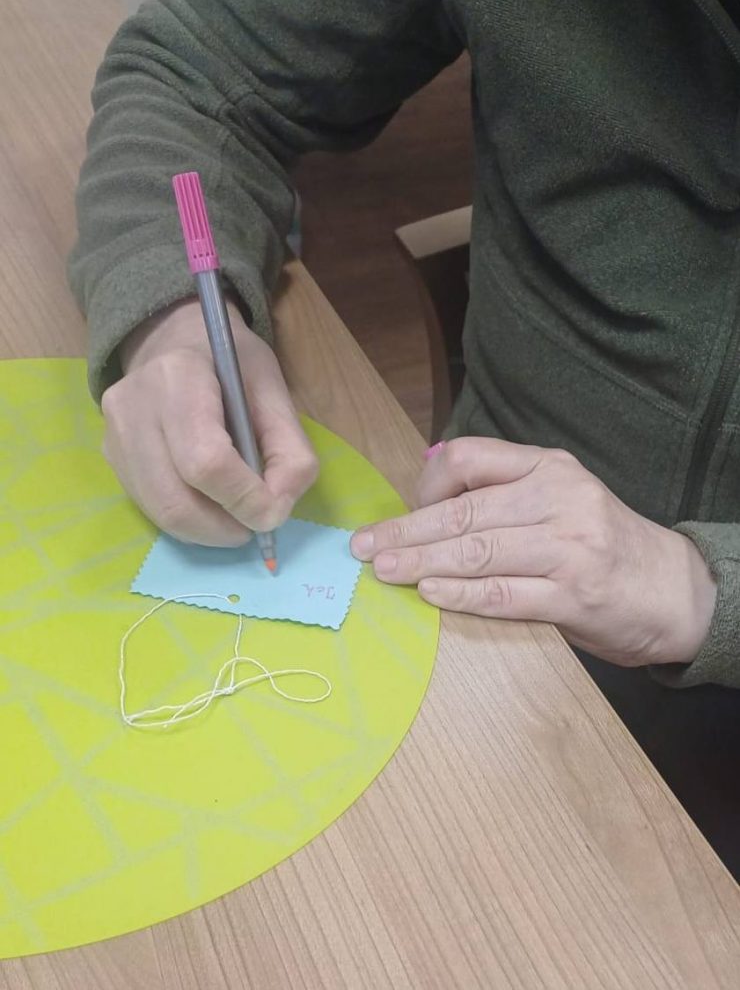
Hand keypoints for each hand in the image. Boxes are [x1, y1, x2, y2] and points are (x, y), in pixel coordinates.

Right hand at [102, 298, 317, 545]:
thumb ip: (290, 451)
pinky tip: (208, 505)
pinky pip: (149, 507)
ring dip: (207, 531)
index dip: (244, 499)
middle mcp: (134, 406)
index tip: (273, 513)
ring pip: (160, 513)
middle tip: (254, 526)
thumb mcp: (275, 392)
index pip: (207, 461)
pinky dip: (187, 520)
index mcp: (180, 376)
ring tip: (235, 520)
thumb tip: (278, 510)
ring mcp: (114, 433)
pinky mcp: (110, 455)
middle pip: (177, 499)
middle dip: (225, 527)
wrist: (174, 340)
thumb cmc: (231, 366)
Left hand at [351, 438, 716, 666]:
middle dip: (406, 530)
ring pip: (477, 550)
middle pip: (464, 510)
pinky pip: (504, 594)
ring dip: (421, 562)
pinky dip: (461, 594)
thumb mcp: (560, 496)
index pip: (471, 458)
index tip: (406, 511)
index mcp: (550, 466)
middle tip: (365, 546)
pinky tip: (430, 593)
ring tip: (384, 569)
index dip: (427, 484)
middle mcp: (559, 498)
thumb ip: (504, 491)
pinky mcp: (573, 596)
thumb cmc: (601, 543)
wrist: (673, 589)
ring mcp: (568, 547)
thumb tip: (427, 493)